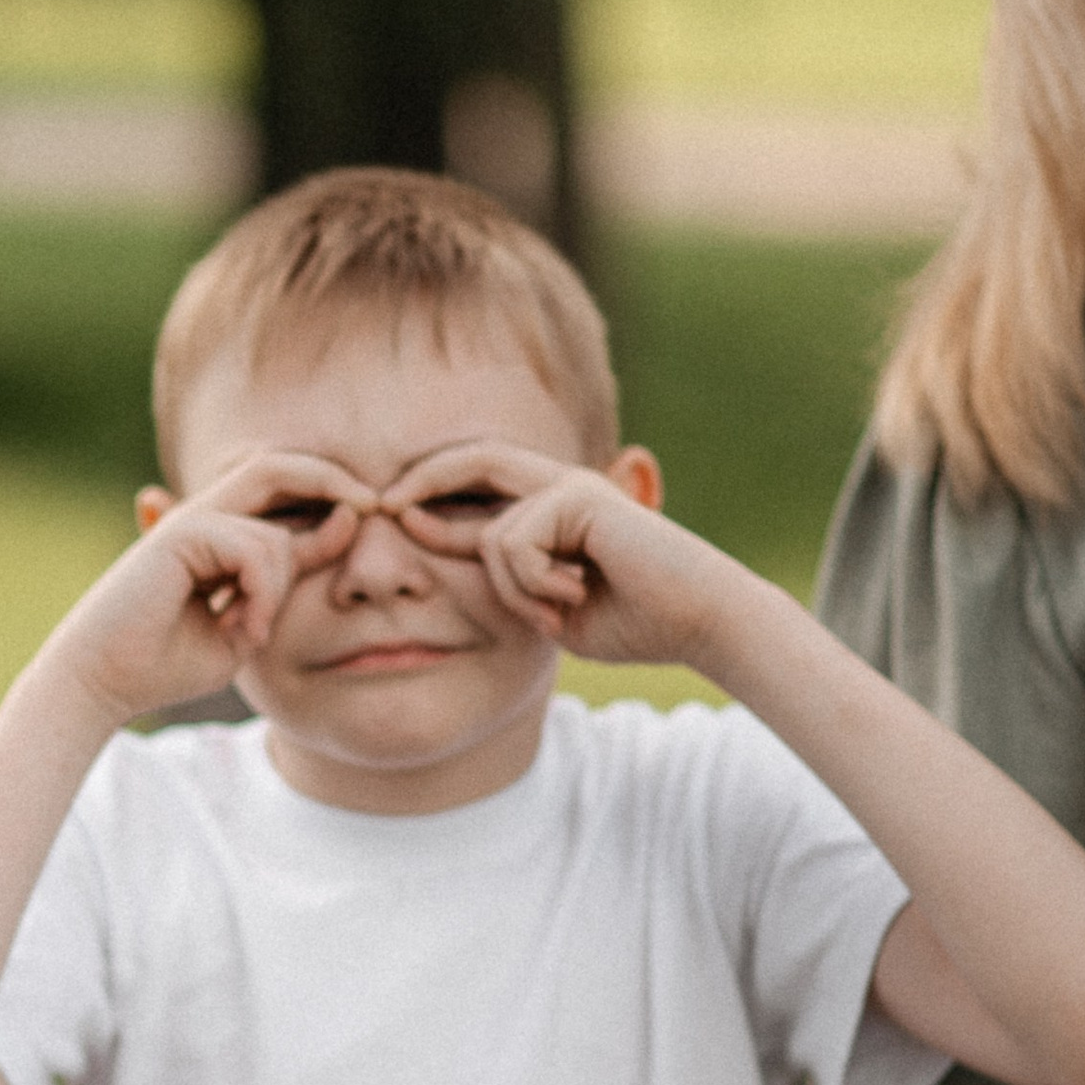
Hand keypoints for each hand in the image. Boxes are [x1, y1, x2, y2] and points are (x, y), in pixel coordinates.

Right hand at [41, 450, 371, 722]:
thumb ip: (281, 585)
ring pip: (273, 532)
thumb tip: (341, 531)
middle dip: (331, 478)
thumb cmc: (164, 665)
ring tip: (254, 629)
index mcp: (218, 540)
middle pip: (278, 468)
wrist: (102, 683)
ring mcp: (189, 524)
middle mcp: (204, 520)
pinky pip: (254, 550)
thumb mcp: (244, 626)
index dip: (334, 503)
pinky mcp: (179, 535)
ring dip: (278, 586)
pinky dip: (262, 593)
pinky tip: (245, 627)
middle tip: (375, 503)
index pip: (285, 501)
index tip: (373, 516)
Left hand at [401, 439, 743, 668]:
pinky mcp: (580, 497)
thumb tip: (450, 550)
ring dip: (514, 591)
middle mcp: (561, 488)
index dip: (433, 498)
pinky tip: (574, 595)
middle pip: (475, 460)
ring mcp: (572, 488)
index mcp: (554, 512)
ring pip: (494, 537)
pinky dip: (534, 585)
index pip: (481, 488)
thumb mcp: (551, 609)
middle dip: (425, 480)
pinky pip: (515, 544)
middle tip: (385, 505)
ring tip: (557, 611)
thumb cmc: (635, 624)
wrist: (699, 622)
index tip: (392, 515)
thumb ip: (510, 583)